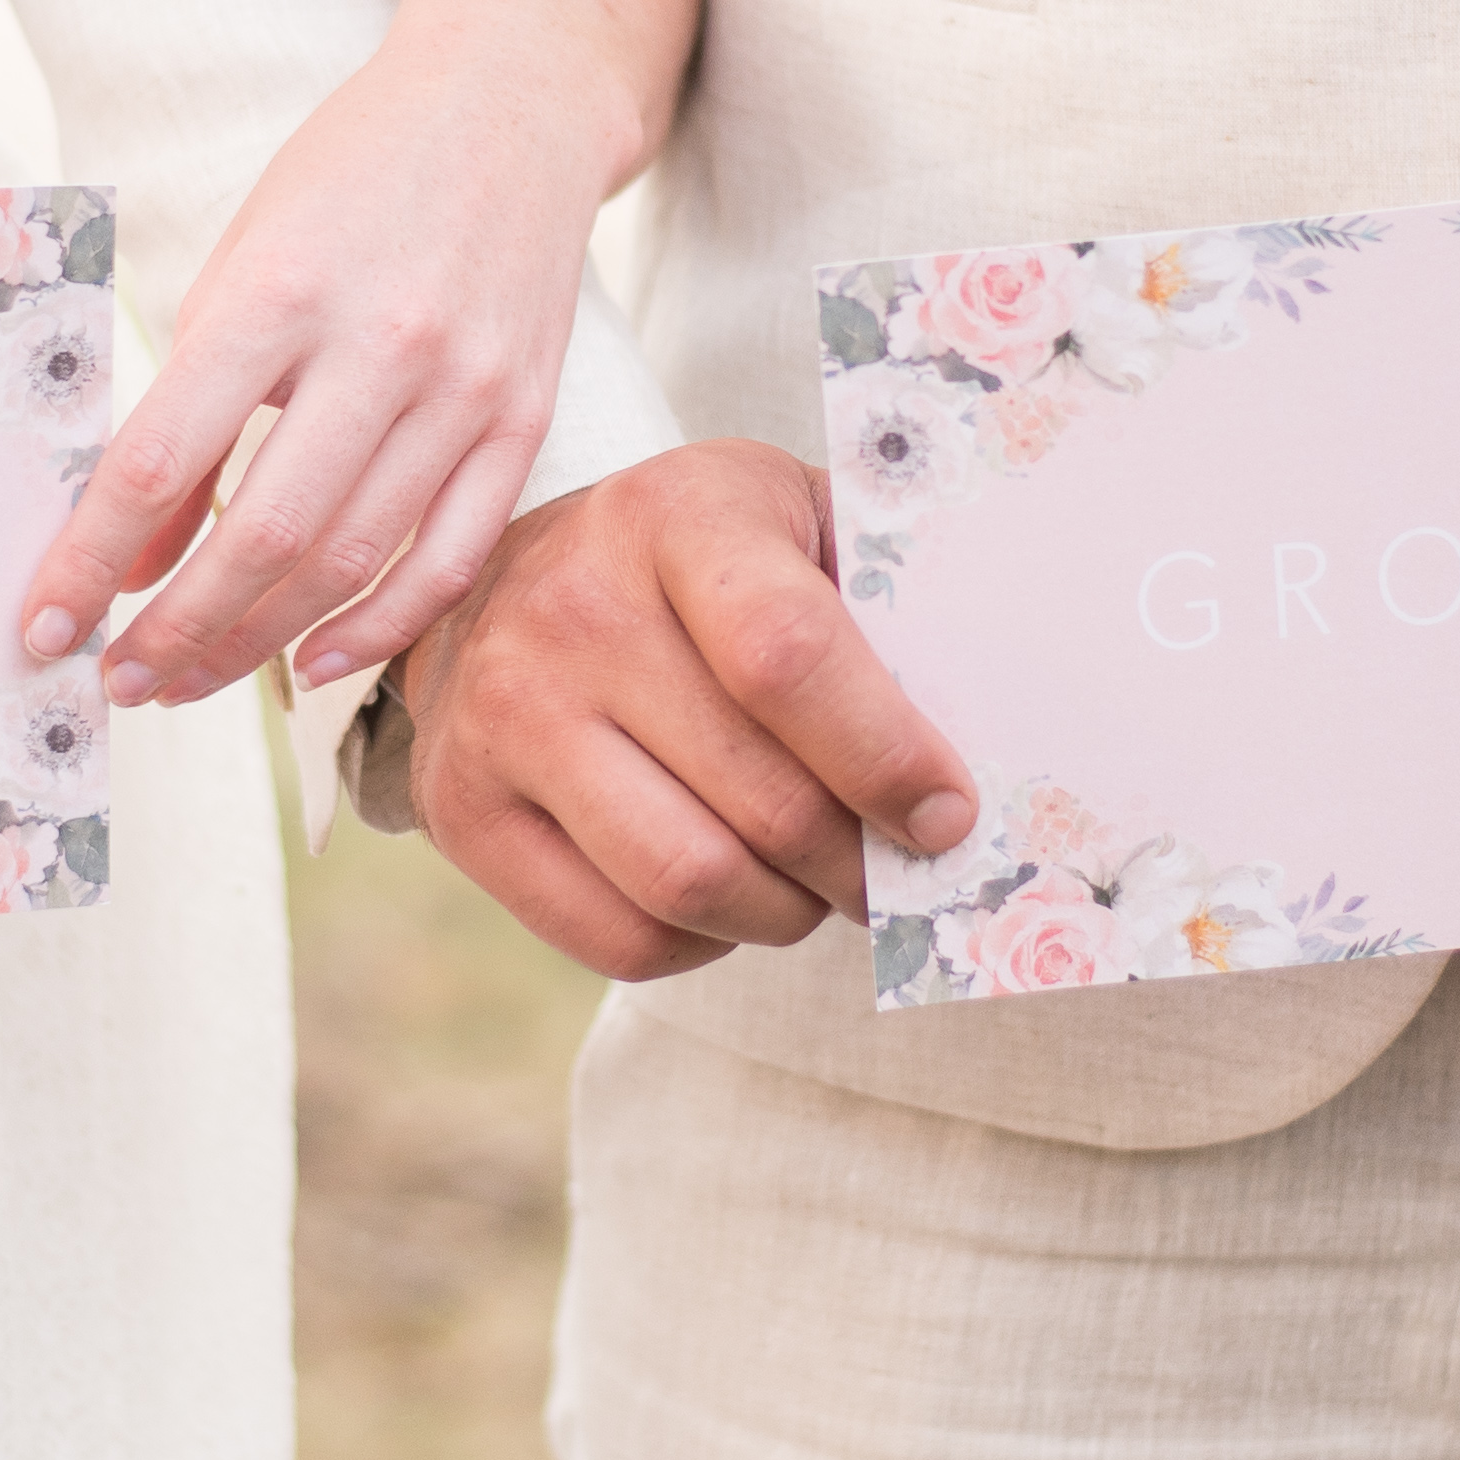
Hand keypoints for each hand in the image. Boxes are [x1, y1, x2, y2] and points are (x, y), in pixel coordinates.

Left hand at [16, 3, 639, 705]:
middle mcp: (383, 344)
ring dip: (257, 643)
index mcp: (283, 289)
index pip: (163, 460)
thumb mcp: (240, 262)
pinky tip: (314, 662)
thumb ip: (189, 407)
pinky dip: (379, 628)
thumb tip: (129, 554)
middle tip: (119, 681)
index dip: (91, 558)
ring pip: (351, 561)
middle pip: (262, 535)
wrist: (510, 104)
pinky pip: (449, 557)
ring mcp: (465, 389)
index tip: (45, 625)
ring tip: (190, 679)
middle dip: (176, 629)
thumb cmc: (352, 177)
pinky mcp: (525, 418)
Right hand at [381, 441, 982, 980]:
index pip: (787, 657)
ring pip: (691, 881)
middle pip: (759, 797)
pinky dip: (703, 944)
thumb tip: (999, 754)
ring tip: (815, 887)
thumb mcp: (791, 527)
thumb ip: (884, 612)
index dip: (887, 756)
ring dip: (787, 912)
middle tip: (896, 871)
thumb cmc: (700, 563)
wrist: (510, 583)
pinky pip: (620, 940)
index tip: (948, 814)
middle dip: (858, 862)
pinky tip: (727, 896)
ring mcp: (500, 715)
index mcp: (675, 515)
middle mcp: (570, 609)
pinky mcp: (461, 812)